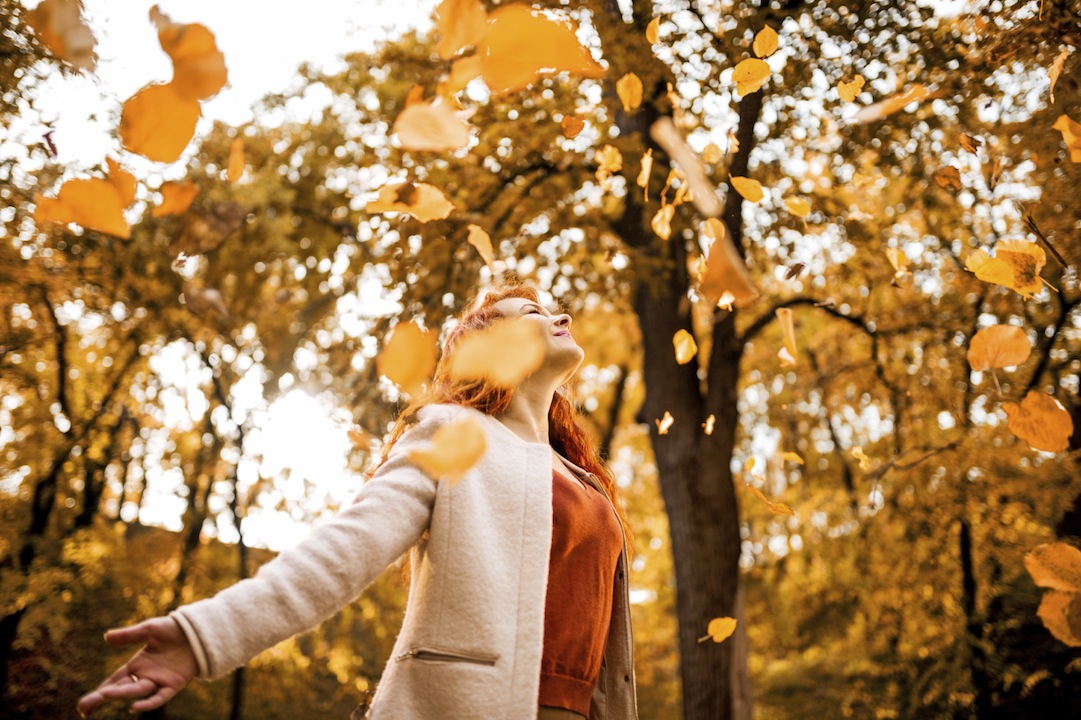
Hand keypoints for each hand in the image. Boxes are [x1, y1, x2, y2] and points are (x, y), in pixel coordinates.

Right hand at [76, 617, 196, 716]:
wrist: (198, 631)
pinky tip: (135, 707)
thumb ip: (129, 635)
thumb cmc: (174, 630)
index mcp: (137, 665)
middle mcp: (146, 676)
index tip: (84, 704)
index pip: (114, 681)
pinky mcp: (174, 684)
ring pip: (137, 691)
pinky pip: (160, 696)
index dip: (99, 692)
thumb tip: (106, 637)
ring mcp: (159, 681)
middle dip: (102, 698)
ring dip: (122, 694)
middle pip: (121, 689)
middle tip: (84, 709)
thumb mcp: (149, 629)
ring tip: (105, 696)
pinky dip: (149, 703)